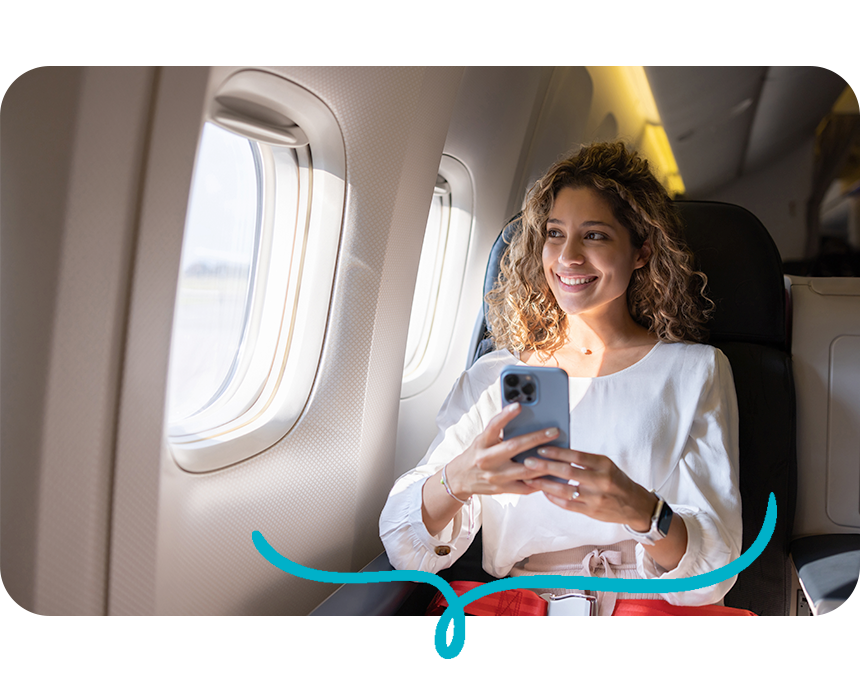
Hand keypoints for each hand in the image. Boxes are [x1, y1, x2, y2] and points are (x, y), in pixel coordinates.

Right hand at [443, 403, 565, 498]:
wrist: (460, 479)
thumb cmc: (476, 454)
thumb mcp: (482, 440)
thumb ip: (499, 432)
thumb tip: (524, 418)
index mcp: (482, 443)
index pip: (493, 426)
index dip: (505, 415)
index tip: (519, 405)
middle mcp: (488, 459)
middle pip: (514, 447)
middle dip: (536, 438)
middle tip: (554, 431)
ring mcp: (496, 476)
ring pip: (525, 470)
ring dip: (544, 462)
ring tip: (560, 455)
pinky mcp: (502, 489)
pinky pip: (526, 486)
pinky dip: (540, 481)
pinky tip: (552, 474)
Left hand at [521, 447, 656, 529]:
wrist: (635, 505)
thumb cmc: (616, 480)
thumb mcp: (606, 465)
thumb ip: (585, 460)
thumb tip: (557, 452)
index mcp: (604, 464)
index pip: (576, 456)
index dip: (557, 452)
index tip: (540, 448)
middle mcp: (600, 481)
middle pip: (567, 472)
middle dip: (544, 466)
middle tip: (527, 462)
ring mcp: (595, 498)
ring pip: (564, 490)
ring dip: (544, 484)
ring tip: (529, 478)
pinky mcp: (591, 512)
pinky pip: (568, 504)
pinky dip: (553, 497)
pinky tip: (543, 491)